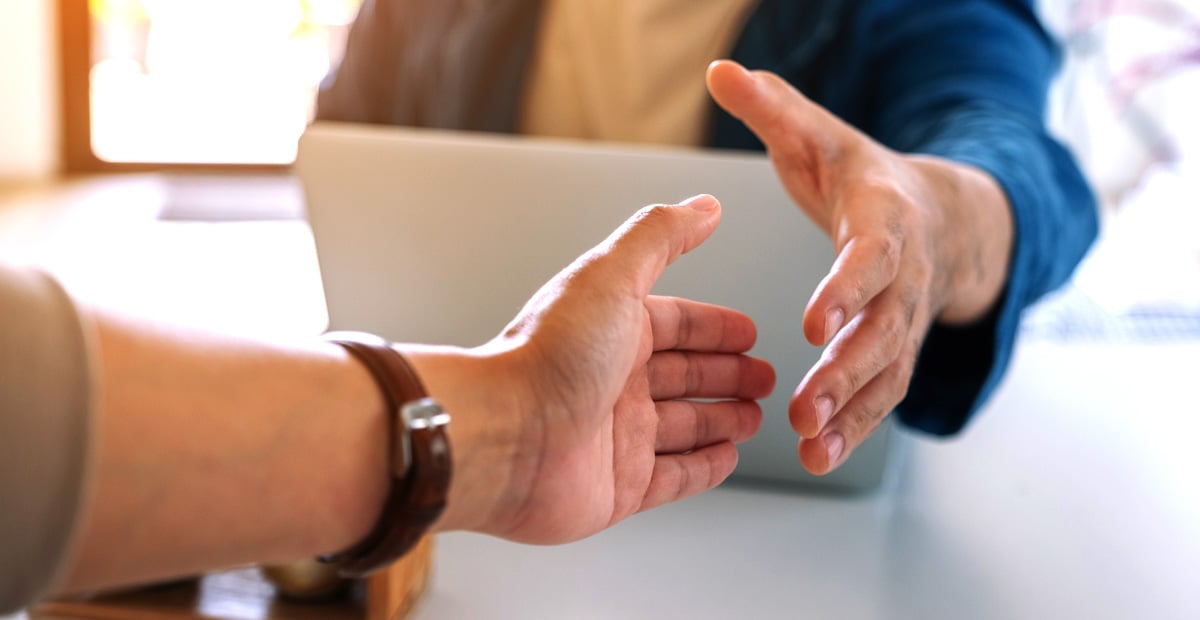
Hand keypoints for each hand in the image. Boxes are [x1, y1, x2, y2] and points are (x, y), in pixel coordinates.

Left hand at [412, 196, 774, 543]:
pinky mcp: (619, 486)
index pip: (675, 324)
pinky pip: (674, 476)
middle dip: (727, 374)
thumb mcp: (612, 275)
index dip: (715, 327)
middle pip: (684, 375)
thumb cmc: (549, 355)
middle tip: (765, 378)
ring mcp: (617, 435)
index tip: (750, 332)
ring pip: (684, 425)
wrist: (505, 437)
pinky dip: (704, 467)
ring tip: (756, 417)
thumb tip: (704, 206)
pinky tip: (728, 456)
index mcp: (611, 329)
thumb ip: (661, 235)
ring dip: (722, 419)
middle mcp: (612, 380)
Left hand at [706, 60, 1012, 474]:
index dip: (847, 286)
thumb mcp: (822, 136)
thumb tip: (724, 71)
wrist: (938, 217)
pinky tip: (820, 454)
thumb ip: (775, 110)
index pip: (871, 256)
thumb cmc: (865, 178)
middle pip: (882, 328)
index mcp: (884, 221)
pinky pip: (879, 397)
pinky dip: (854, 427)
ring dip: (851, 412)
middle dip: (848, 368)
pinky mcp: (891, 355)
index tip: (815, 319)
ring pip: (885, 374)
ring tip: (814, 445)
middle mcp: (902, 278)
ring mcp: (902, 322)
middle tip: (809, 403)